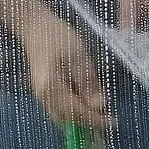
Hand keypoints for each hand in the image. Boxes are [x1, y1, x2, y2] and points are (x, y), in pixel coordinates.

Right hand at [20, 7, 108, 127]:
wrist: (35, 26)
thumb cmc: (57, 37)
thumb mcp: (77, 55)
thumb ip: (88, 82)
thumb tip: (100, 106)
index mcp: (52, 90)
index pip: (77, 113)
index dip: (96, 119)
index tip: (113, 122)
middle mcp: (44, 98)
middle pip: (69, 119)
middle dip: (89, 120)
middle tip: (108, 115)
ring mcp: (42, 96)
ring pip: (64, 116)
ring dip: (82, 116)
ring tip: (99, 109)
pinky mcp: (44, 91)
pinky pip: (60, 108)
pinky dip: (74, 109)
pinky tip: (85, 99)